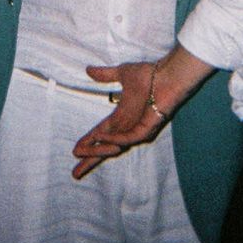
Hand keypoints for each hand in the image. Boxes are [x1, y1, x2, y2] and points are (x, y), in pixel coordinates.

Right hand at [71, 61, 164, 178]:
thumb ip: (105, 75)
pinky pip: (127, 139)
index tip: (74, 151)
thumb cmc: (150, 75)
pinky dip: (113, 140)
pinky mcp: (145, 130)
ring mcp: (136, 130)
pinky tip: (101, 139)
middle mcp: (127, 127)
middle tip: (74, 172)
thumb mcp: (122, 73)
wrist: (168, 75)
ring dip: (97, 151)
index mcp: (121, 117)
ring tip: (80, 153)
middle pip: (104, 147)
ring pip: (113, 146)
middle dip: (89, 159)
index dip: (88, 143)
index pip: (100, 134)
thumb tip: (88, 70)